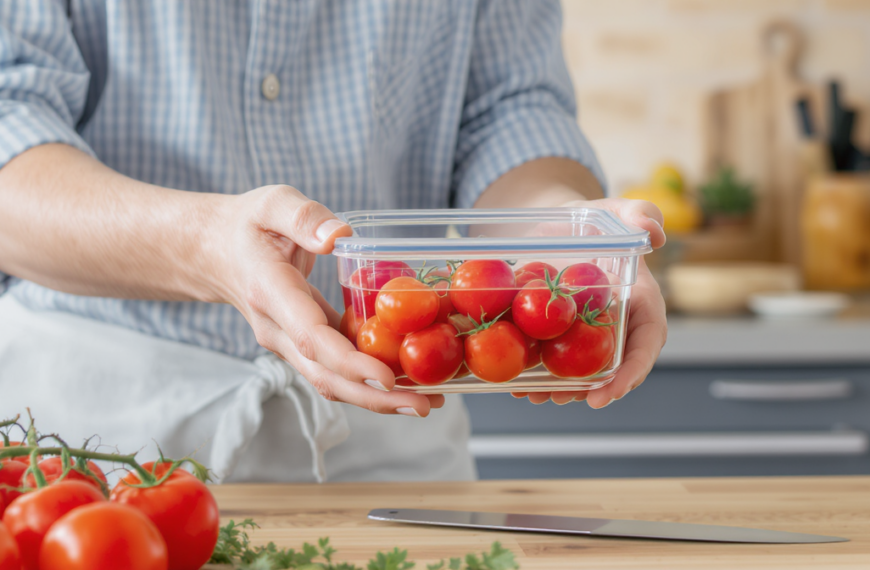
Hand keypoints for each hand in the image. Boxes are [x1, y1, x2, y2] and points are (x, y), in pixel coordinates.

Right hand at [211, 185, 443, 416]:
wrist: (214, 252)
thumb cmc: (247, 224)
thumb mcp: (272, 203)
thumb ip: (304, 216)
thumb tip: (339, 236)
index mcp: (270, 293)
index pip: (310, 337)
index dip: (349, 362)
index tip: (387, 377)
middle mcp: (276, 329)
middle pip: (325, 375)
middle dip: (374, 397)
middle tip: (424, 405)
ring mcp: (287, 343)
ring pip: (330, 381)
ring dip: (376, 398)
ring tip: (427, 401)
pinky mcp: (301, 344)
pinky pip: (334, 368)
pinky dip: (367, 379)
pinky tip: (406, 380)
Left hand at [511, 198, 667, 407]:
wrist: (559, 225)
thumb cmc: (595, 218)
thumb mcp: (615, 210)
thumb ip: (640, 213)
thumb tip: (656, 234)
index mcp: (641, 302)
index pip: (646, 343)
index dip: (632, 371)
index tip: (609, 392)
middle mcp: (618, 325)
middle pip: (614, 367)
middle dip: (593, 390)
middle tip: (566, 399)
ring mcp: (588, 334)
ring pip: (582, 370)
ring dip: (562, 390)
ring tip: (537, 396)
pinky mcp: (560, 334)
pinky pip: (553, 359)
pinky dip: (538, 374)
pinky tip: (517, 385)